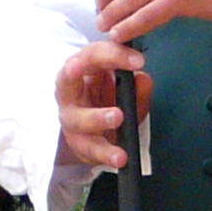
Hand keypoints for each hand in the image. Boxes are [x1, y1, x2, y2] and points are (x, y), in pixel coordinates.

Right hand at [56, 41, 152, 171]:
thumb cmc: (109, 100)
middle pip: (68, 76)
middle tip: (103, 71)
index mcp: (82, 69)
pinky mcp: (76, 143)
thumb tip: (143, 79)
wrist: (96, 134)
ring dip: (97, 117)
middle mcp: (69, 91)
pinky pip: (89, 148)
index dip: (114, 54)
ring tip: (118, 117)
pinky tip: (119, 157)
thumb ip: (138, 86)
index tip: (139, 60)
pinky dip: (105, 153)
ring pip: (77, 118)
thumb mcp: (127, 91)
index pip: (93, 54)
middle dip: (81, 70)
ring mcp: (70, 118)